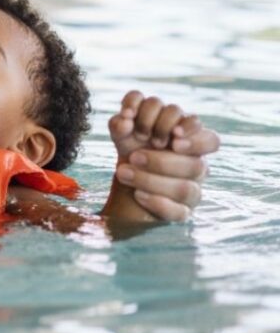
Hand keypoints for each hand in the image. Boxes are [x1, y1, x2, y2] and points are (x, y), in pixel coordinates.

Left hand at [109, 90, 219, 221]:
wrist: (126, 179)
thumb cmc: (131, 147)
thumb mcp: (123, 132)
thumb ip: (121, 122)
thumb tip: (126, 119)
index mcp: (190, 144)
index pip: (212, 140)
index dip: (197, 138)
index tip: (174, 134)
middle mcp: (196, 166)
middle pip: (196, 165)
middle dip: (161, 161)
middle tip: (134, 157)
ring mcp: (192, 190)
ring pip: (186, 189)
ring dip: (151, 180)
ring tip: (123, 172)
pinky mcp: (181, 211)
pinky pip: (178, 212)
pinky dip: (156, 202)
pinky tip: (138, 194)